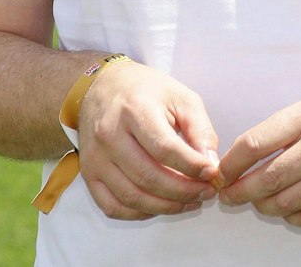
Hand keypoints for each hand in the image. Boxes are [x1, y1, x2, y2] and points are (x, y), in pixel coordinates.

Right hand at [76, 61, 223, 220]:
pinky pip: (112, 205)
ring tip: (190, 202)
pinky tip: (161, 206)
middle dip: (184, 191)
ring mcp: (95, 157)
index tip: (213, 173)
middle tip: (206, 192)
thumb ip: (200, 130)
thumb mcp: (181, 97)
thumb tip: (211, 164)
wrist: (103, 86)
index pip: (165, 149)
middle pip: (148, 177)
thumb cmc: (147, 91)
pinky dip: (139, 213)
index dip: (192, 166)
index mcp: (135, 110)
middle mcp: (109, 135)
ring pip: (131, 196)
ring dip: (166, 206)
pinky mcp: (88, 173)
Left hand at [217, 92, 300, 227]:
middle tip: (229, 194)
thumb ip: (276, 131)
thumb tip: (237, 162)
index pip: (255, 144)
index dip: (231, 164)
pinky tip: (287, 206)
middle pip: (268, 178)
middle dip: (240, 191)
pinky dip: (290, 216)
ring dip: (263, 206)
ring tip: (258, 200)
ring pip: (285, 202)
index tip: (221, 173)